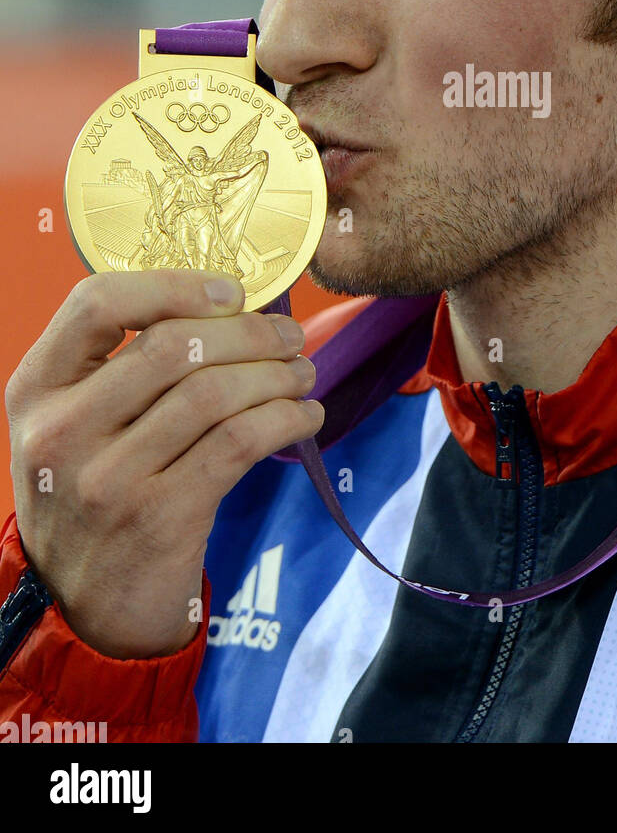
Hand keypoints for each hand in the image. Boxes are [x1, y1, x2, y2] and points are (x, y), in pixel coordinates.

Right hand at [5, 270, 323, 658]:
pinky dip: (285, 419)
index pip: (95, 303)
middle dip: (250, 332)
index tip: (231, 292)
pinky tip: (304, 416)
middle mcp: (61, 431)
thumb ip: (122, 366)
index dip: (174, 285)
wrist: (85, 608)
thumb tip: (231, 304)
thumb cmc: (96, 493)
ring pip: (214, 392)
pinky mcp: (158, 518)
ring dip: (277, 374)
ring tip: (302, 374)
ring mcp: (107, 479)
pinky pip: (239, 443)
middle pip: (174, 345)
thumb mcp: (76, 425)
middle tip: (290, 336)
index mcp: (35, 390)